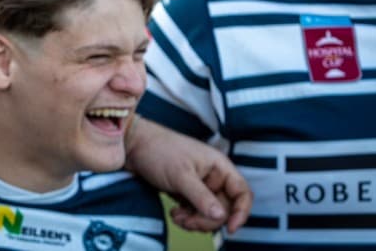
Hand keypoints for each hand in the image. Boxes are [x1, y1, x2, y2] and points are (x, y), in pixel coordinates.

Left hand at [126, 118, 251, 232]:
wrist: (133, 147)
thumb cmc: (158, 151)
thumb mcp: (180, 175)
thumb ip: (201, 197)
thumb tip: (221, 217)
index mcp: (219, 166)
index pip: (242, 192)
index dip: (241, 212)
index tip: (230, 229)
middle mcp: (213, 177)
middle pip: (225, 209)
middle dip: (208, 220)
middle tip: (188, 221)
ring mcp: (201, 186)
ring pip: (210, 215)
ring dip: (196, 221)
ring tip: (177, 217)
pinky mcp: (188, 194)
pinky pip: (197, 214)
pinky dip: (188, 219)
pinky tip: (175, 215)